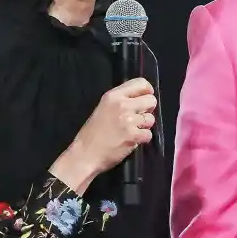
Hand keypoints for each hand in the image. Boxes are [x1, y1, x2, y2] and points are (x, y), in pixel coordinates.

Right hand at [50, 78, 155, 192]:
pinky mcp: (133, 135)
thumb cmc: (93, 133)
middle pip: (151, 100)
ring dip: (144, 127)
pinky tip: (130, 141)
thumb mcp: (103, 108)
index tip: (144, 100)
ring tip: (131, 131)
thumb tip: (141, 99)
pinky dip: (142, 140)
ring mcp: (128, 120)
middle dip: (147, 110)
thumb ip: (121, 101)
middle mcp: (122, 105)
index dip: (147, 91)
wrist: (85, 154)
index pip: (141, 83)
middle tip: (137, 119)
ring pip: (151, 119)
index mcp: (113, 96)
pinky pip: (148, 134)